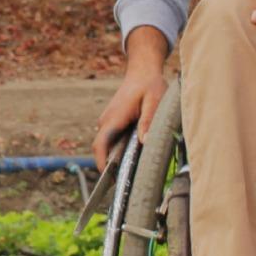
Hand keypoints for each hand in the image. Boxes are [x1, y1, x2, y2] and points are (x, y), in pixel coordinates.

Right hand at [93, 31, 167, 170]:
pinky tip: (133, 156)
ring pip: (106, 145)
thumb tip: (144, 141)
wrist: (142, 71)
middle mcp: (106, 120)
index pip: (100, 145)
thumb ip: (149, 120)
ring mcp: (107, 121)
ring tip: (131, 172)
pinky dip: (118, 150)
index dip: (102, 163)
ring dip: (115, 158)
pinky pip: (111, 140)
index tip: (109, 179)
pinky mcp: (112, 121)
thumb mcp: (155, 101)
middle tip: (126, 183)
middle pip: (102, 149)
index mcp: (115, 117)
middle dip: (109, 166)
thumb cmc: (150, 85)